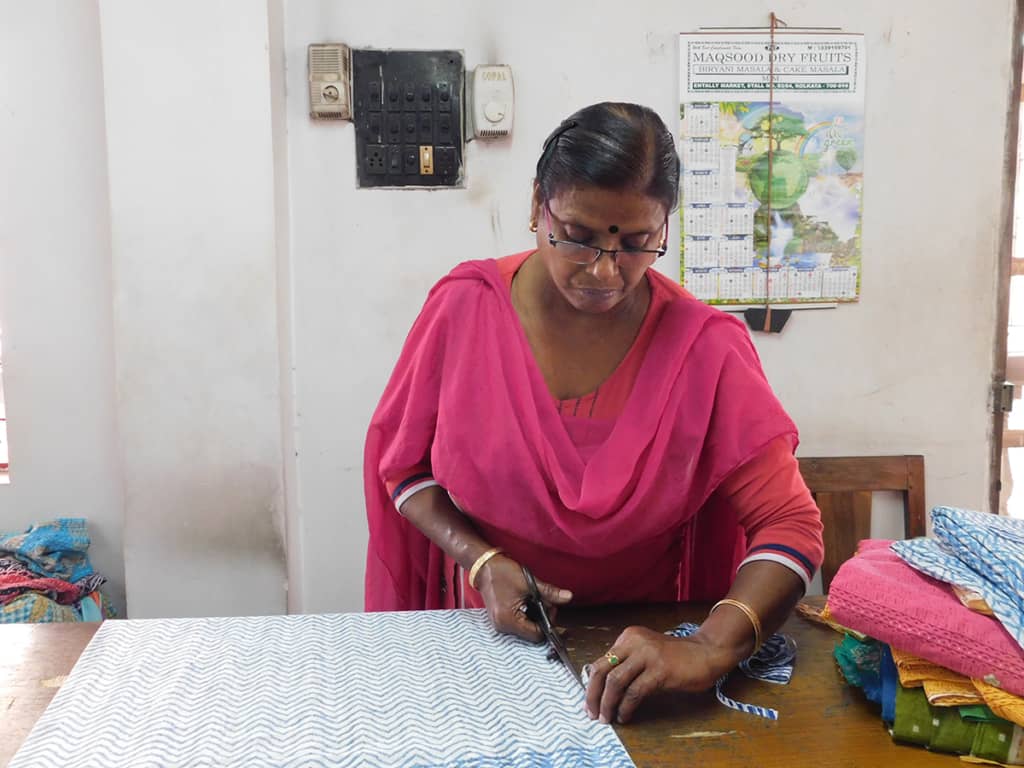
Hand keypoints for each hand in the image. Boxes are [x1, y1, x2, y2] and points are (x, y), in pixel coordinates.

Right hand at [475, 555, 572, 641]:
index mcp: (508, 620)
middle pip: (531, 634)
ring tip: (532, 600)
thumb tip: (568, 597)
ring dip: (533, 617)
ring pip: (525, 629)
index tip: (549, 607)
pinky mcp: (498, 620)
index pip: (536, 635)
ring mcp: (499, 624)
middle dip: (541, 619)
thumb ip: (550, 593)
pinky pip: (517, 624)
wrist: (484, 566)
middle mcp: (502, 627)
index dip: (547, 622)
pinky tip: (525, 603)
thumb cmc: (503, 572)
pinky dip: (525, 615)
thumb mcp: (529, 582)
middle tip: (542, 601)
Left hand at [584, 626, 736, 724]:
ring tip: (607, 718)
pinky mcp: (660, 670)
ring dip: (607, 704)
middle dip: (593, 695)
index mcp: (628, 636)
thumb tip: (603, 688)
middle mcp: (634, 642)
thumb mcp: (646, 652)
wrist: (706, 652)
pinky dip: (626, 707)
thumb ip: (627, 663)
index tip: (589, 702)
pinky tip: (624, 715)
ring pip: (616, 682)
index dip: (591, 685)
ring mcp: (647, 655)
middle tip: (592, 713)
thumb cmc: (676, 657)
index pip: (601, 661)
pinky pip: (635, 692)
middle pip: (602, 670)